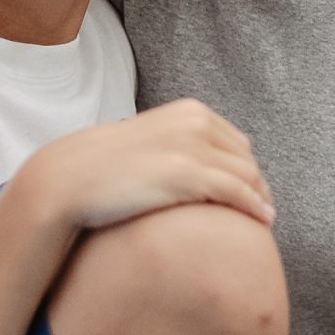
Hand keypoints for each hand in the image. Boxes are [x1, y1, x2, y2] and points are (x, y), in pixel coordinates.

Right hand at [29, 100, 274, 235]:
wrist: (70, 179)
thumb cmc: (105, 168)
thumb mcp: (149, 142)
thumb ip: (176, 146)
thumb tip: (193, 167)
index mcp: (189, 111)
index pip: (236, 142)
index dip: (247, 170)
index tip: (252, 192)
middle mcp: (196, 122)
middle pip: (246, 159)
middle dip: (257, 185)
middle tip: (261, 210)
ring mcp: (193, 147)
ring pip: (248, 176)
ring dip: (261, 199)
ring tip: (264, 220)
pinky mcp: (189, 175)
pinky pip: (238, 192)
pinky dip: (255, 207)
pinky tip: (262, 222)